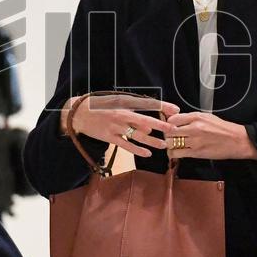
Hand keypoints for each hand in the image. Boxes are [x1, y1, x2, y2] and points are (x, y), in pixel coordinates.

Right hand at [62, 93, 179, 157]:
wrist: (80, 113)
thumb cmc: (101, 107)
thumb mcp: (117, 104)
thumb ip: (134, 114)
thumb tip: (150, 128)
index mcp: (125, 103)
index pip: (147, 104)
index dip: (162, 106)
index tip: (176, 109)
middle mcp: (122, 114)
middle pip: (145, 120)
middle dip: (161, 125)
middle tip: (174, 130)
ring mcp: (116, 127)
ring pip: (137, 135)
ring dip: (152, 141)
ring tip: (163, 145)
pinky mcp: (109, 137)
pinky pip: (126, 145)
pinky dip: (137, 149)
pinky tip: (147, 153)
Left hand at [165, 112, 256, 160]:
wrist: (237, 141)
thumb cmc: (223, 129)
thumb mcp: (207, 117)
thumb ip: (191, 118)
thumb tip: (176, 119)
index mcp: (196, 117)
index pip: (172, 119)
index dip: (168, 123)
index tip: (169, 127)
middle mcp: (194, 128)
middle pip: (169, 131)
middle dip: (167, 135)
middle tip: (170, 137)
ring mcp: (194, 141)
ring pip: (170, 142)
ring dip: (169, 144)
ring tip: (173, 145)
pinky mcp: (196, 153)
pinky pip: (177, 153)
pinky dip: (173, 154)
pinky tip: (176, 153)